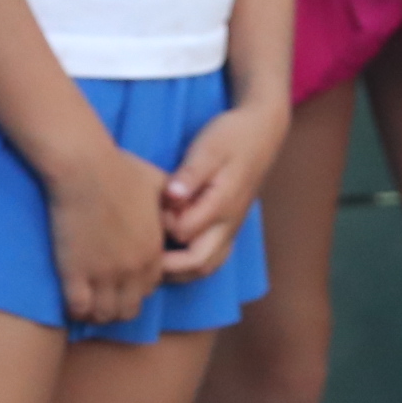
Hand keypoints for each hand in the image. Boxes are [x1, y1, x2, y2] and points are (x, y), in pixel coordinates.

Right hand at [47, 143, 171, 324]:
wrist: (85, 169)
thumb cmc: (122, 171)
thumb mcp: (160, 187)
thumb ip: (172, 205)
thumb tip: (177, 210)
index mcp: (154, 250)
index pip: (150, 287)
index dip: (136, 287)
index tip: (123, 281)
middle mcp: (133, 268)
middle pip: (129, 308)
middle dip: (118, 306)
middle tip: (102, 296)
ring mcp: (104, 273)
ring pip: (105, 314)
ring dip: (97, 312)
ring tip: (87, 301)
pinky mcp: (75, 273)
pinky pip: (78, 308)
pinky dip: (76, 309)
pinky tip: (72, 297)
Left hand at [157, 98, 290, 281]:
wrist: (261, 131)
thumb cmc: (232, 137)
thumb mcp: (209, 148)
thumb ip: (191, 174)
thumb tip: (171, 196)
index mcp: (222, 205)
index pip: (184, 232)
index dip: (162, 226)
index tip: (148, 210)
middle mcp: (228, 224)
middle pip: (198, 264)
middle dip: (168, 266)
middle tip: (140, 255)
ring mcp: (230, 228)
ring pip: (206, 267)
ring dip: (179, 271)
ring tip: (153, 260)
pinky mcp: (228, 227)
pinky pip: (211, 258)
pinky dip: (189, 265)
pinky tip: (171, 254)